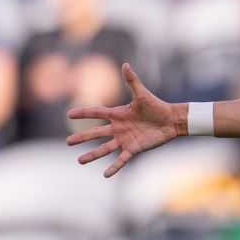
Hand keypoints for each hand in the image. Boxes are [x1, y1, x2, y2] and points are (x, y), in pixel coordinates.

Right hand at [66, 63, 179, 177]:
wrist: (171, 121)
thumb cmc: (157, 106)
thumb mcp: (142, 94)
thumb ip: (132, 81)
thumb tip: (125, 65)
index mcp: (118, 114)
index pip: (96, 113)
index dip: (83, 113)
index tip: (69, 114)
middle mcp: (118, 128)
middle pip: (96, 133)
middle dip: (82, 137)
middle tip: (68, 142)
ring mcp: (125, 139)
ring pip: (105, 148)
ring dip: (92, 155)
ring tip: (79, 160)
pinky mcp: (134, 149)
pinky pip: (122, 160)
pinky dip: (114, 167)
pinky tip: (105, 175)